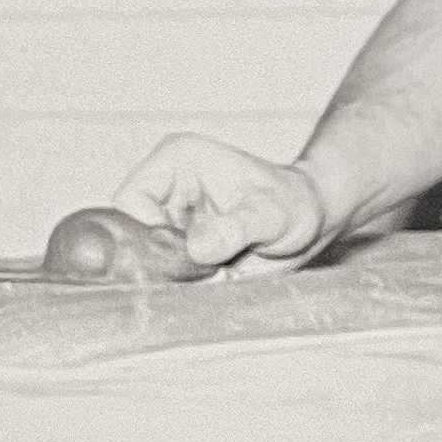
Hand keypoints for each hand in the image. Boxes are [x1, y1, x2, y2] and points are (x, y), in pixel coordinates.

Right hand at [113, 136, 325, 273]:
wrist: (312, 220)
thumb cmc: (295, 204)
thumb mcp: (271, 216)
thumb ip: (236, 229)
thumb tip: (199, 247)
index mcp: (176, 159)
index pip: (129, 200)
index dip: (145, 233)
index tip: (181, 256)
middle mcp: (166, 185)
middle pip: (131, 231)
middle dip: (161, 259)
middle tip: (204, 272)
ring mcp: (171, 214)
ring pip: (146, 254)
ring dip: (175, 274)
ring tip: (217, 273)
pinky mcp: (179, 240)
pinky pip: (163, 268)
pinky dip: (184, 281)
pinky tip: (215, 278)